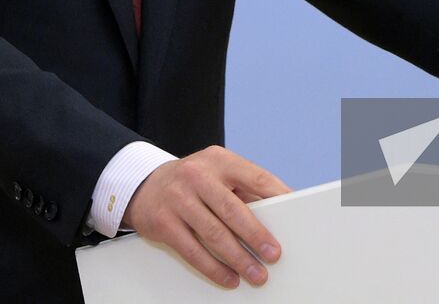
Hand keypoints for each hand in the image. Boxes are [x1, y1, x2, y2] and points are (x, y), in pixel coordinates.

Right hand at [123, 145, 290, 288]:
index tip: (293, 217)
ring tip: (255, 273)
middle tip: (274, 255)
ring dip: (238, 258)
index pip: (255, 177)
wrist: (145, 185)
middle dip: (256, 236)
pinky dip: (213, 268)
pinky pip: (193, 251)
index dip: (277, 197)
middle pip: (233, 210)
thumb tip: (277, 215)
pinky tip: (228, 277)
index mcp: (219, 160)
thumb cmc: (192, 181)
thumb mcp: (217, 173)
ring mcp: (179, 199)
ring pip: (214, 234)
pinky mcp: (164, 222)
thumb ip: (243, 189)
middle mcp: (198, 176)